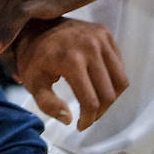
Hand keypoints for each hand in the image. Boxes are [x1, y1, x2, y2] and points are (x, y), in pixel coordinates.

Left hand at [10, 18, 127, 129]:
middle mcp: (90, 46)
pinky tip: (96, 83)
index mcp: (71, 59)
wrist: (36, 27)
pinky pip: (120, 66)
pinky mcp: (105, 33)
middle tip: (88, 116)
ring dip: (111, 97)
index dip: (88, 120)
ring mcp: (100, 37)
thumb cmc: (34, 59)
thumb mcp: (33, 83)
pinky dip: (112, 80)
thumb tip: (69, 119)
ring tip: (95, 102)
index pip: (91, 101)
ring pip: (121, 81)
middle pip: (109, 94)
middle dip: (100, 112)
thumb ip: (48, 104)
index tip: (80, 126)